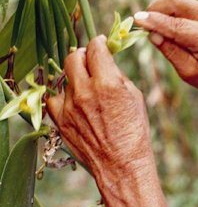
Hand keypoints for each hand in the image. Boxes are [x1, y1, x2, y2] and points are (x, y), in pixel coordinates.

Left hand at [47, 36, 165, 206]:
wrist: (121, 164)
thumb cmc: (134, 131)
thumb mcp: (135, 97)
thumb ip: (117, 76)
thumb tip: (106, 64)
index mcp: (108, 83)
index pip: (96, 49)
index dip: (98, 42)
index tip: (100, 43)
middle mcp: (86, 91)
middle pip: (73, 57)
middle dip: (83, 54)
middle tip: (89, 60)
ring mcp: (70, 106)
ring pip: (64, 77)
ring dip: (75, 76)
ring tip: (85, 85)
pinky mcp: (60, 120)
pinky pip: (54, 98)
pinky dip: (64, 96)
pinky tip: (74, 101)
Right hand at [135, 0, 197, 164]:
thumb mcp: (189, 72)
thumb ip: (171, 52)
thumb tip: (152, 34)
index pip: (176, 26)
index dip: (154, 21)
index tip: (137, 19)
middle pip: (177, 1)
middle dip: (156, 7)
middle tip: (143, 20)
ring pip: (179, 1)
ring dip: (162, 10)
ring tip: (154, 27)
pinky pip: (185, 5)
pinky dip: (171, 12)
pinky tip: (167, 27)